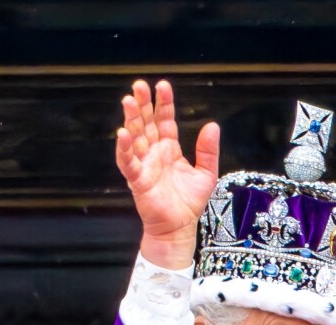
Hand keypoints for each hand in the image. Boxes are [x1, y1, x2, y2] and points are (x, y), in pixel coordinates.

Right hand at [116, 79, 219, 267]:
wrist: (180, 227)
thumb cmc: (189, 203)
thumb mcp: (206, 173)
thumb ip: (208, 150)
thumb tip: (212, 125)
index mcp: (169, 149)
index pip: (164, 120)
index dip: (163, 103)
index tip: (162, 86)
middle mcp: (154, 154)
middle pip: (146, 124)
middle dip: (142, 104)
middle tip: (138, 85)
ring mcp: (145, 166)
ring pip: (135, 138)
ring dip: (131, 119)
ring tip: (129, 101)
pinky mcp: (138, 181)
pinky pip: (128, 163)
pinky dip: (124, 149)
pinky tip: (123, 134)